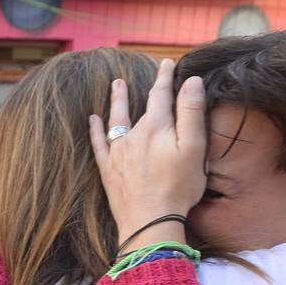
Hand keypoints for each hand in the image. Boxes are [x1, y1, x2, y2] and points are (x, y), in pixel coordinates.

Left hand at [88, 59, 206, 248]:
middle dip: (140, 89)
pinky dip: (95, 130)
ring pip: (115, 120)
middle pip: (138, 106)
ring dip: (115, 101)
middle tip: (133, 73)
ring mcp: (118, 153)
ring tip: (115, 85)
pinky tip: (92, 120)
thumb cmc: (178, 186)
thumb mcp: (194, 147)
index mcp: (157, 128)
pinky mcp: (108, 170)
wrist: (149, 221)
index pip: (161, 95)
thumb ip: (191, 112)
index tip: (168, 63)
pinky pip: (99, 144)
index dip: (165, 78)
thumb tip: (191, 81)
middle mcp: (133, 135)